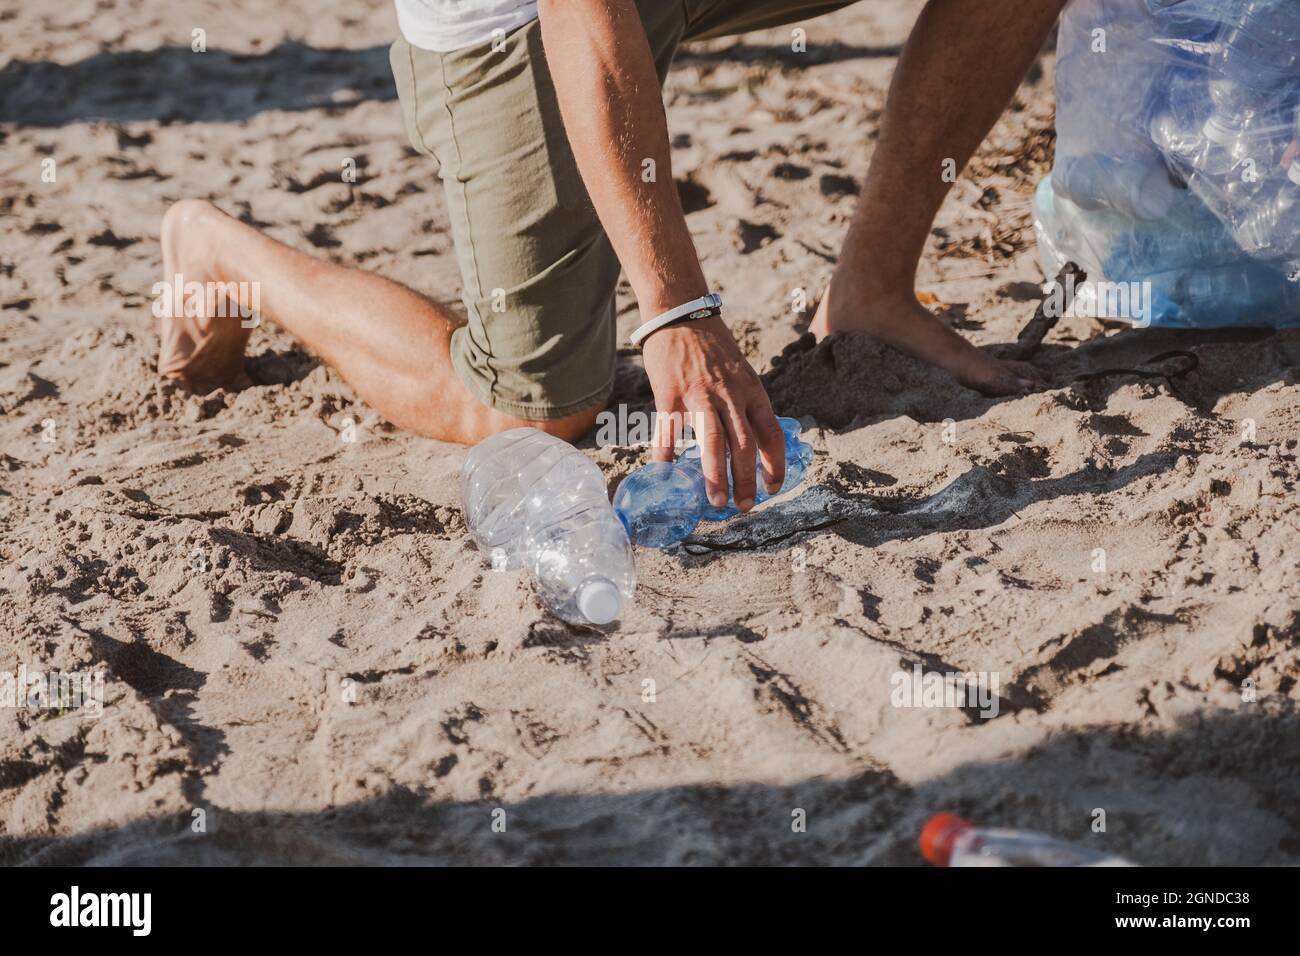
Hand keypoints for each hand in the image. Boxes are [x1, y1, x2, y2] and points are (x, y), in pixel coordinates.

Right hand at [641, 316, 784, 510]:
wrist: (682, 314)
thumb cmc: (712, 348)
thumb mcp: (740, 373)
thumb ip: (745, 406)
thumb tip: (749, 444)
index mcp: (751, 391)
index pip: (771, 434)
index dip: (774, 465)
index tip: (772, 489)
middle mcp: (729, 395)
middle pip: (744, 445)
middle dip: (746, 480)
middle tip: (744, 508)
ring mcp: (698, 394)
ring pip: (713, 442)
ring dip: (716, 476)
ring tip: (715, 502)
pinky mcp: (669, 393)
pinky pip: (669, 431)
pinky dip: (667, 455)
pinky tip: (666, 475)